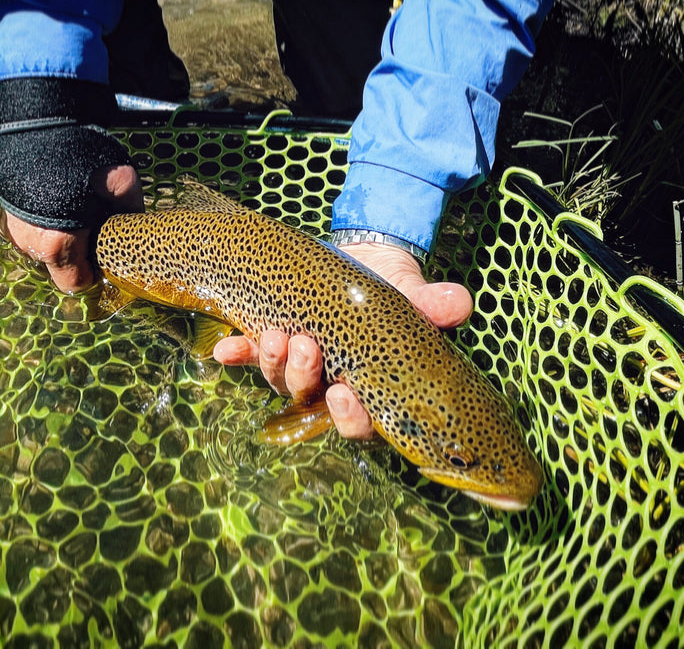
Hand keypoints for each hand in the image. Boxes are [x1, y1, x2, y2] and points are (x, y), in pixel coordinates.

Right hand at [0, 164, 142, 292]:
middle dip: (72, 251)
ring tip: (64, 207)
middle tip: (86, 223)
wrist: (39, 122)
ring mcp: (6, 225)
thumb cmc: (83, 157)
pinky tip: (44, 199)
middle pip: (54, 263)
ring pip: (33, 244)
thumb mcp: (122, 182)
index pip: (74, 283)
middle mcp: (25, 242)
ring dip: (49, 234)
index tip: (100, 253)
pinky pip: (16, 225)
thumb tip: (136, 224)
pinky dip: (30, 218)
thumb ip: (131, 210)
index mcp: (56, 246)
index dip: (91, 271)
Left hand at [212, 242, 473, 438]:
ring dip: (273, 363)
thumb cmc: (395, 291)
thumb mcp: (416, 296)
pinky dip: (236, 353)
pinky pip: (248, 355)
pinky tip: (223, 348)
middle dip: (304, 379)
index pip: (361, 423)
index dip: (349, 419)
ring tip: (277, 335)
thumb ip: (434, 305)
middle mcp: (329, 387)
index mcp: (369, 390)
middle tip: (305, 346)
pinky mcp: (272, 340)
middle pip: (310, 403)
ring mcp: (298, 367)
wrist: (363, 260)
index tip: (342, 395)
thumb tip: (460, 303)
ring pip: (280, 382)